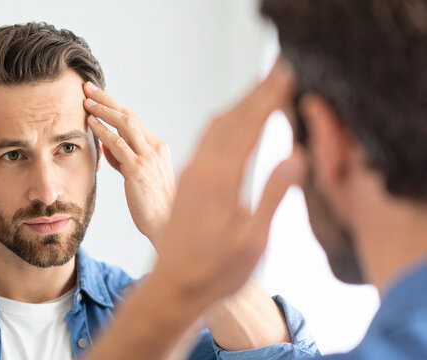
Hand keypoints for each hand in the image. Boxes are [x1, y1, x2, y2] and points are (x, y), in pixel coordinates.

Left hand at [83, 83, 174, 242]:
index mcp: (157, 148)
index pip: (133, 120)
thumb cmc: (151, 206)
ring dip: (103, 109)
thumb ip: (124, 160)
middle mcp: (155, 148)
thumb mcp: (137, 178)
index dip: (114, 105)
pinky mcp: (139, 170)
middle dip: (107, 99)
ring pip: (125, 123)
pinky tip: (91, 123)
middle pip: (129, 115)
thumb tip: (106, 146)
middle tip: (88, 87)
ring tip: (86, 100)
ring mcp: (148, 158)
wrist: (165, 226)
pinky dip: (103, 131)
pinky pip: (118, 144)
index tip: (97, 95)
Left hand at [154, 61, 303, 305]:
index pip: (251, 126)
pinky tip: (231, 124)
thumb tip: (295, 155)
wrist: (173, 286)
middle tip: (278, 70)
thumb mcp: (253, 240)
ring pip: (215, 127)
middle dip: (256, 92)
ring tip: (258, 88)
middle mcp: (202, 168)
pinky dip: (224, 123)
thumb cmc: (216, 271)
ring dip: (238, 104)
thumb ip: (273, 196)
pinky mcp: (186, 182)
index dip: (270, 98)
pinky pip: (205, 141)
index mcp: (221, 179)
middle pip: (232, 118)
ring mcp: (191, 173)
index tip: (288, 74)